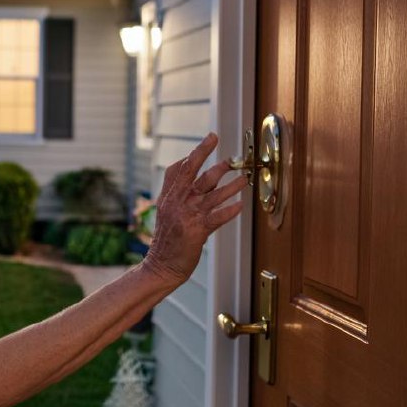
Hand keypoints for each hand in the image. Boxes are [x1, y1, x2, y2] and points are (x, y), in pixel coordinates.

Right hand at [143, 132, 247, 284]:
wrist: (161, 266)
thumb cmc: (167, 241)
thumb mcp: (165, 213)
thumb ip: (178, 196)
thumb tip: (197, 180)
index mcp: (168, 197)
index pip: (178, 169)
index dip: (194, 153)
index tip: (209, 140)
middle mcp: (176, 202)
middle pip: (193, 172)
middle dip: (210, 156)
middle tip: (228, 151)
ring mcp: (186, 216)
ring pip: (212, 194)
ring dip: (232, 185)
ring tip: (245, 178)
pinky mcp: (197, 231)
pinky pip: (217, 217)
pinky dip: (230, 210)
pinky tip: (240, 205)